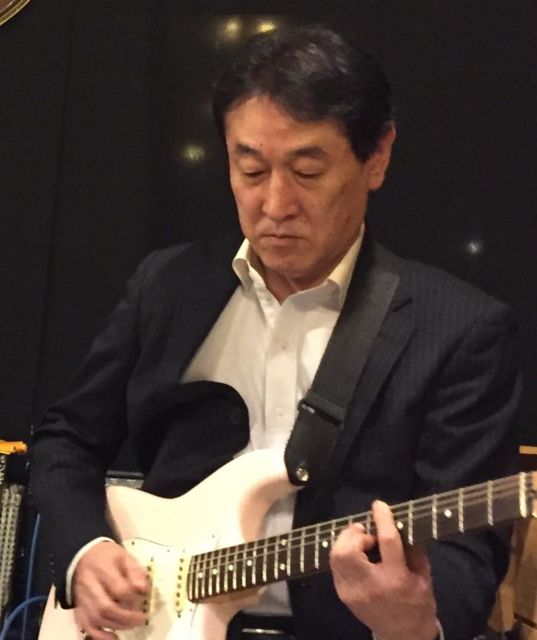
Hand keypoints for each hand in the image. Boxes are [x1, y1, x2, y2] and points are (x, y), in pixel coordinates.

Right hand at [73, 541, 148, 639]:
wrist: (83, 557)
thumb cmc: (107, 557)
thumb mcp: (124, 556)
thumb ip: (135, 571)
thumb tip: (143, 589)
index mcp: (102, 568)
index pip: (119, 588)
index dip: (134, 596)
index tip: (144, 596)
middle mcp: (89, 585)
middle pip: (105, 607)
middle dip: (126, 617)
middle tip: (141, 618)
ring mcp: (82, 599)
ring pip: (96, 619)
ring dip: (117, 625)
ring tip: (132, 624)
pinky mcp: (79, 609)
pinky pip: (86, 626)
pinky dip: (100, 636)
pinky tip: (113, 638)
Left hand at [330, 500, 437, 639]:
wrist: (403, 636)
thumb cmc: (417, 603)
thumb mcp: (424, 576)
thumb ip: (414, 549)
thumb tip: (400, 523)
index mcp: (396, 579)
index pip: (387, 542)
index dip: (382, 519)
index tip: (378, 505)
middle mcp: (370, 586)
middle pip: (348, 550)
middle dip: (355, 534)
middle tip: (366, 532)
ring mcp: (352, 592)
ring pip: (336, 557)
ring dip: (346, 541)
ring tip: (361, 542)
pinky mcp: (343, 595)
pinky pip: (335, 566)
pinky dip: (343, 554)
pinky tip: (356, 555)